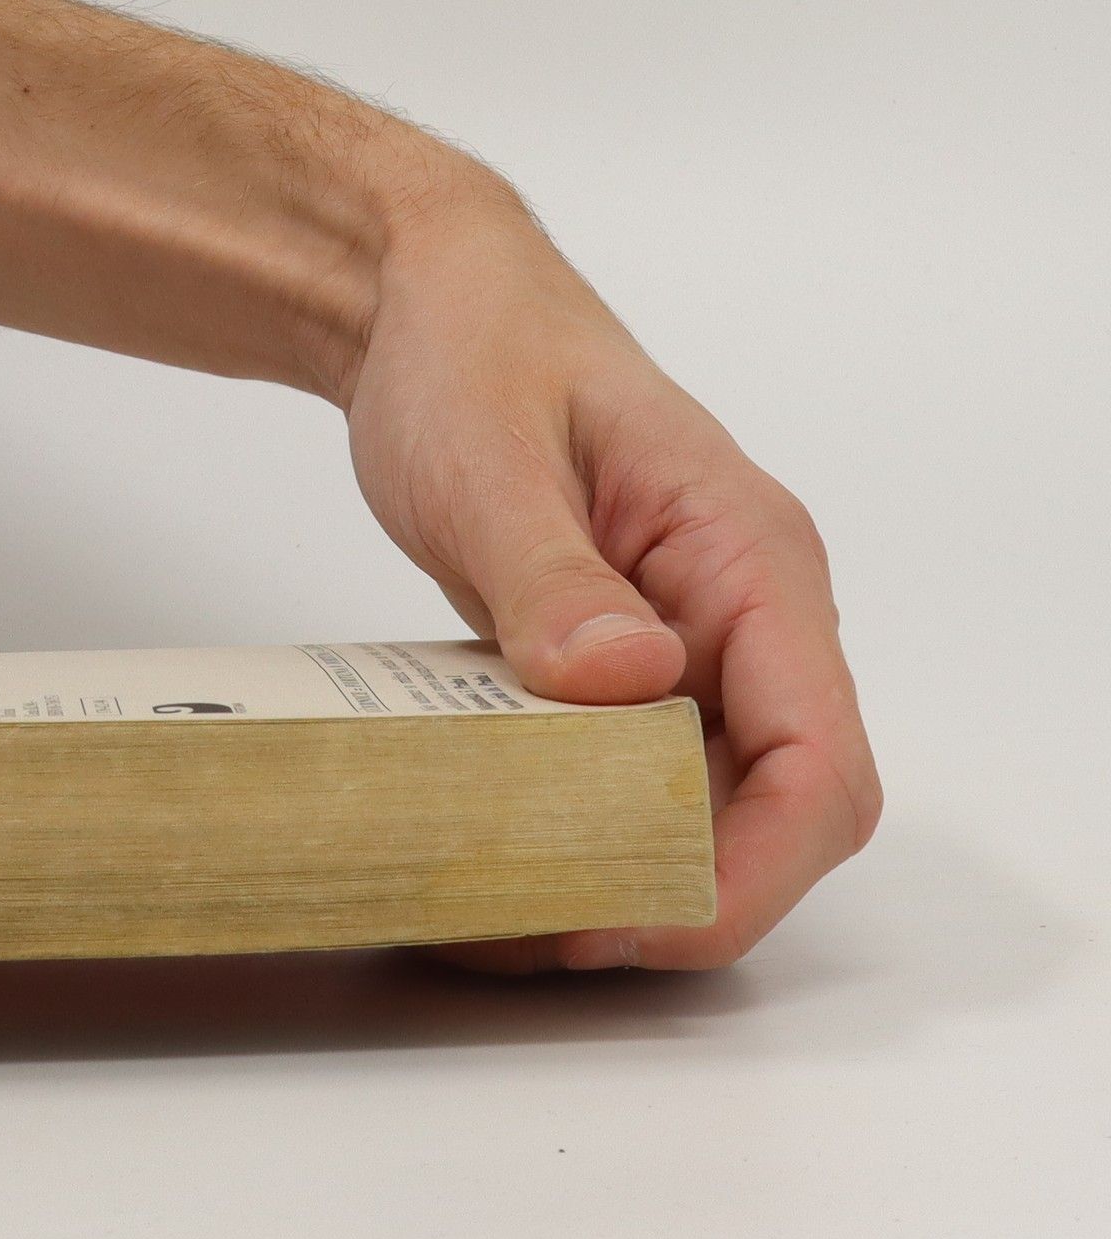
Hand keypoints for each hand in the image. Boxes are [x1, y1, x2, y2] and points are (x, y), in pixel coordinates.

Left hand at [344, 164, 881, 970]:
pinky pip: (633, 769)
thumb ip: (553, 575)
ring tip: (509, 911)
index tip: (639, 918)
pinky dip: (580, 824)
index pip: (817, 755)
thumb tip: (631, 684)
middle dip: (682, 893)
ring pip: (705, 800)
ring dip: (627, 871)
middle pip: (777, 804)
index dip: (751, 865)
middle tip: (549, 933)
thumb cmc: (471, 351)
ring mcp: (685, 636)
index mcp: (745, 554)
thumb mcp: (491, 460)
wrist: (421, 305)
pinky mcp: (621, 654)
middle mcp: (739, 609)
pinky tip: (499, 848)